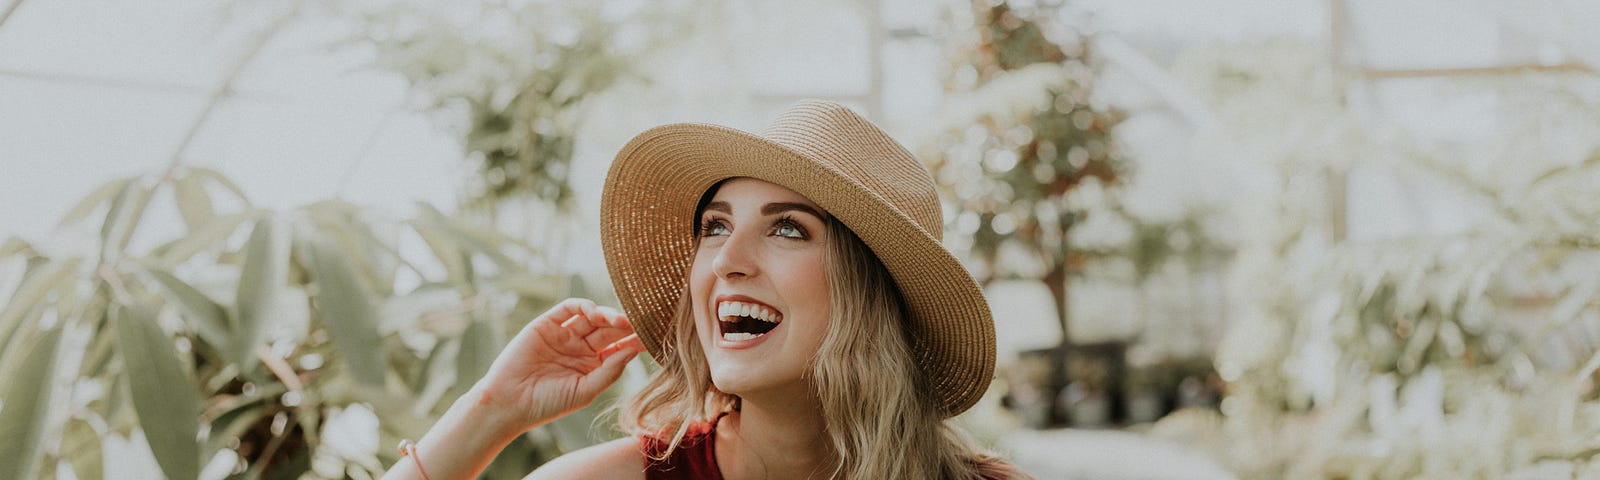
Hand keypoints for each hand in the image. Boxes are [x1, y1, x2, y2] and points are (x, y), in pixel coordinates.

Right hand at [472, 298, 644, 432]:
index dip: (634, 341)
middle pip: (609, 330)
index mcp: (592, 365)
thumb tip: (632, 351)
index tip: (651, 338)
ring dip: (608, 315)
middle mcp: (580, 347)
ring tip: (620, 321)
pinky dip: (585, 306)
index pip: (619, 347)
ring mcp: (564, 334)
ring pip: (592, 317)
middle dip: (625, 326)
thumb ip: (609, 371)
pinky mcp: (547, 324)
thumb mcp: (584, 391)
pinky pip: (569, 308)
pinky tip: (596, 314)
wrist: (509, 403)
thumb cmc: (547, 404)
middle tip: (640, 324)